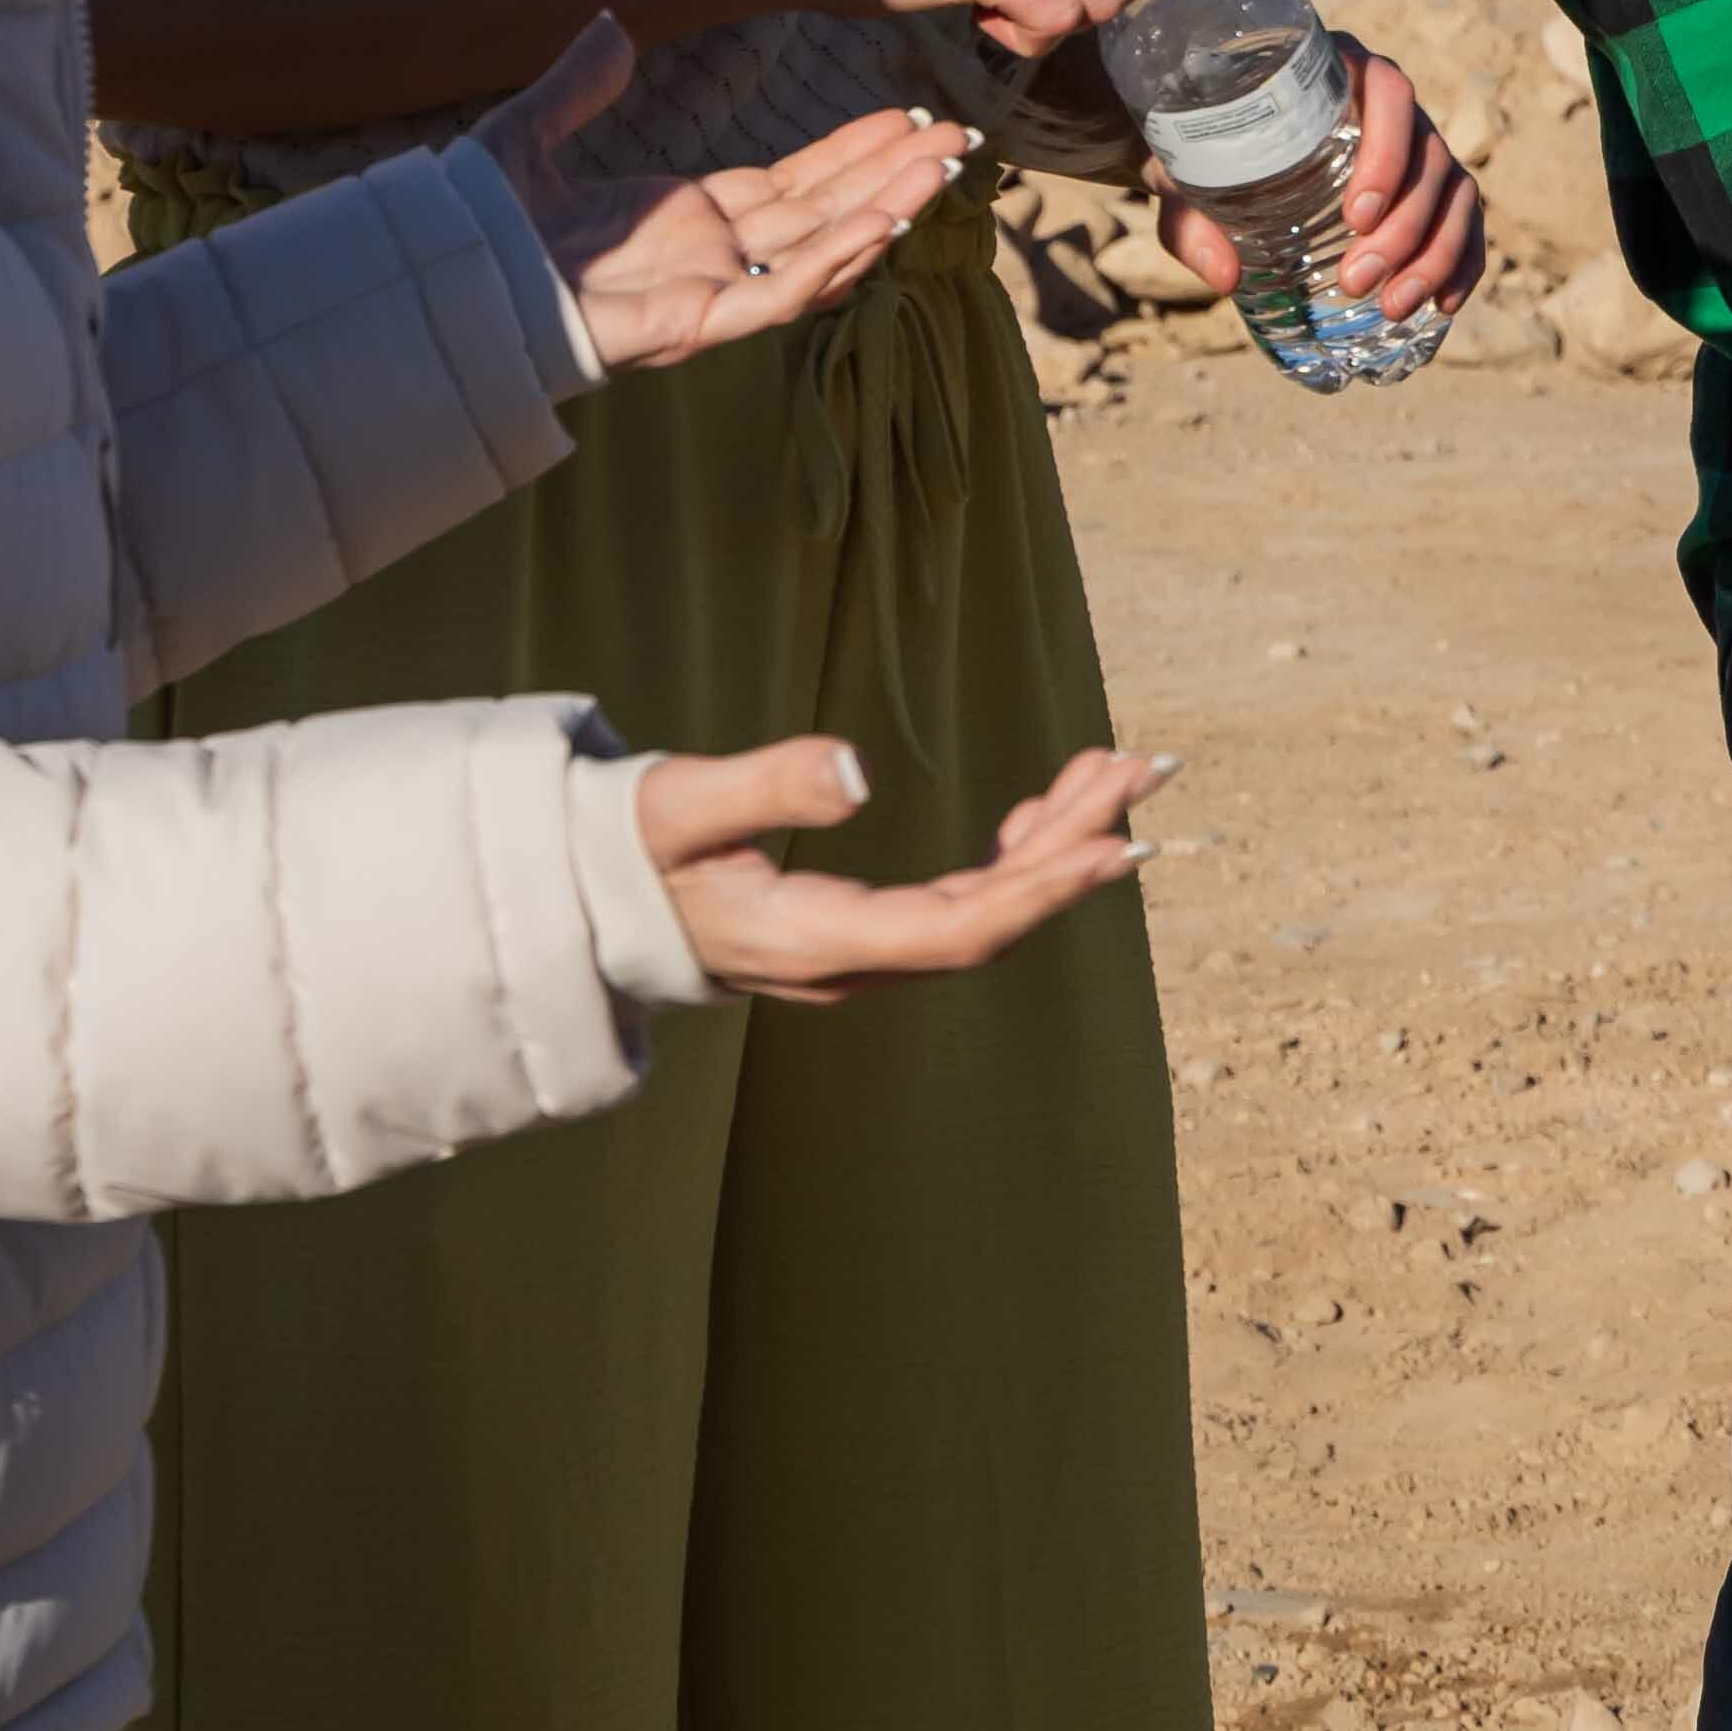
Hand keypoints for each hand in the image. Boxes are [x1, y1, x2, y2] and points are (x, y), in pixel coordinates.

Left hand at [493, 28, 964, 370]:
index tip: (906, 117)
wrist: (437, 284)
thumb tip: (609, 25)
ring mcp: (706, 293)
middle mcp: (709, 259)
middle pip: (826, 214)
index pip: (794, 186)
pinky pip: (780, 296)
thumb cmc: (469, 228)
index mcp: (685, 220)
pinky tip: (883, 222)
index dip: (853, 154)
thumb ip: (576, 85)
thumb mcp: (527, 135)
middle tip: (959, 138)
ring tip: (945, 169)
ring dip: (886, 212)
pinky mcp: (691, 325)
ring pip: (820, 254)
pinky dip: (834, 262)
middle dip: (894, 177)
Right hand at [630, 736, 1169, 998]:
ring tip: (1118, 768)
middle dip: (1076, 844)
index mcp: (815, 941)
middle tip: (1151, 768)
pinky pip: (958, 903)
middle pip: (991, 915)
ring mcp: (859, 953)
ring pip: (983, 907)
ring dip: (1054, 843)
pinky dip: (1012, 856)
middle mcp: (852, 962)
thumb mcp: (678, 806)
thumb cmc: (621, 849)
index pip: (957, 929)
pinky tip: (1045, 811)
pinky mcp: (858, 931)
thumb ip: (763, 786)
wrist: (579, 899)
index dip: (1043, 890)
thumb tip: (856, 769)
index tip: (1118, 842)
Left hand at [1165, 52, 1486, 320]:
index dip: (1387, 151)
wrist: (1218, 154)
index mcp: (1338, 72)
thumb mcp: (1185, 175)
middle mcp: (1389, 102)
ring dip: (1435, 254)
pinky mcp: (1430, 188)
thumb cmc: (1205, 151)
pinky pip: (1465, 222)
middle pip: (1428, 155)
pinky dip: (1462, 264)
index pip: (1389, 92)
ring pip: (1455, 192)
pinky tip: (1442, 306)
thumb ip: (1190, 219)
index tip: (1357, 215)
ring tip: (1391, 308)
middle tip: (1355, 283)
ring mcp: (1417, 145)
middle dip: (1403, 228)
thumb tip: (1223, 275)